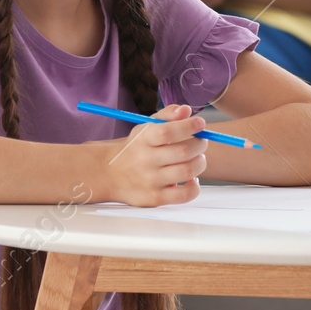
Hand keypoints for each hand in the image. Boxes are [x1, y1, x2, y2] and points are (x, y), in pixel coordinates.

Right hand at [89, 104, 208, 206]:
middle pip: (183, 151)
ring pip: (188, 171)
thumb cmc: (135, 148)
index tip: (200, 123)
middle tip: (201, 142)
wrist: (110, 174)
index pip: (168, 132)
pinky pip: (185, 194)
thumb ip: (168, 116)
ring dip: (200, 162)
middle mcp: (145, 160)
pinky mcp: (155, 198)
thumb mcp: (146, 127)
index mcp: (143, 139)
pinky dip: (195, 186)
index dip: (188, 126)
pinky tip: (191, 178)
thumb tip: (186, 111)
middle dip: (200, 144)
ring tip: (196, 158)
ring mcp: (150, 181)